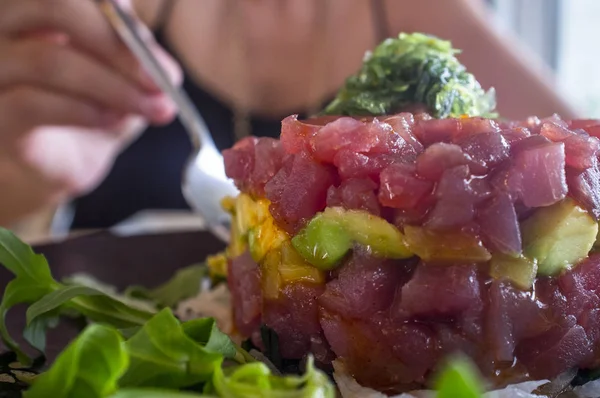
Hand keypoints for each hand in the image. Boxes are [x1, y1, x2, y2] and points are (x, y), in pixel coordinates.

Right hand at [0, 0, 181, 224]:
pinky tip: (112, 120)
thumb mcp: (124, 73)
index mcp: (38, 8)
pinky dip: (82, 111)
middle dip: (117, 47)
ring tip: (146, 108)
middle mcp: (5, 26)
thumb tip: (161, 64)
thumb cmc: (93, 105)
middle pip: (54, 7)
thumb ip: (136, 53)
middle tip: (159, 82)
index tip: (158, 54)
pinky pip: (32, 103)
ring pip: (47, 60)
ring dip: (111, 87)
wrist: (67, 159)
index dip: (118, 16)